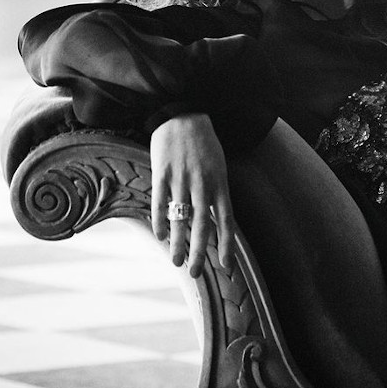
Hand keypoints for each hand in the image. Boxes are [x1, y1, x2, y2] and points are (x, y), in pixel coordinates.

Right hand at [150, 113, 235, 278]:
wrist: (183, 114)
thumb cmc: (204, 143)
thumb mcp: (218, 167)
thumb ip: (216, 193)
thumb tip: (214, 220)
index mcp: (220, 183)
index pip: (227, 221)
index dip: (227, 245)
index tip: (226, 267)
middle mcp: (202, 184)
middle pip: (203, 226)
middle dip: (200, 253)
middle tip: (196, 273)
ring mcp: (181, 179)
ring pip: (180, 219)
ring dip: (178, 243)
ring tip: (176, 261)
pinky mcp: (162, 173)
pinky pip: (160, 202)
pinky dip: (159, 221)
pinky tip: (159, 235)